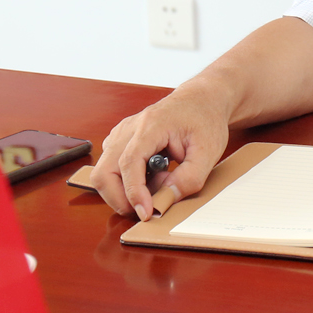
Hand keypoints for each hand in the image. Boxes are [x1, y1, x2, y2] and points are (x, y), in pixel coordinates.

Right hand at [89, 85, 229, 220]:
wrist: (201, 100)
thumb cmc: (205, 120)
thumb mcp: (209, 151)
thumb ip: (190, 178)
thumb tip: (165, 199)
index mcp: (151, 126)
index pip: (129, 163)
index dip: (133, 192)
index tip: (146, 212)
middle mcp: (129, 129)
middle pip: (104, 172)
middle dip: (119, 198)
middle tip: (147, 208)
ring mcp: (121, 134)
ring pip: (104, 173)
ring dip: (124, 190)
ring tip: (159, 182)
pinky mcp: (120, 142)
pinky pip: (111, 169)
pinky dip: (127, 182)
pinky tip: (153, 176)